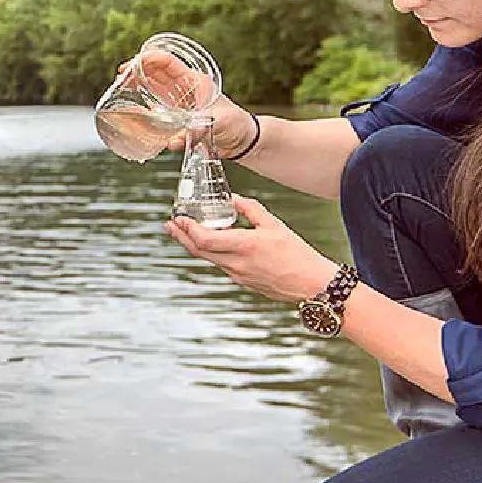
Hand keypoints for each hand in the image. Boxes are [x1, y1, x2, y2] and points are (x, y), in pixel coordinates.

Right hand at [115, 52, 256, 157]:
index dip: (147, 60)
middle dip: (137, 71)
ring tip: (120, 89)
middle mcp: (184, 88)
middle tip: (119, 78)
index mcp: (194, 81)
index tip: (130, 67)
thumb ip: (196, 130)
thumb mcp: (218, 123)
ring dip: (138, 85)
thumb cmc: (236, 125)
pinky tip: (133, 111)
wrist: (243, 140)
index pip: (166, 62)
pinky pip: (157, 108)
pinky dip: (144, 107)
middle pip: (155, 72)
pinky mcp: (178, 116)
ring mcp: (180, 102)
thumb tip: (173, 141)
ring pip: (153, 87)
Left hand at [164, 196, 337, 303]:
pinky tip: (212, 244)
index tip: (179, 218)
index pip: (204, 239)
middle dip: (181, 236)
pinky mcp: (242, 282)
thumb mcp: (274, 224)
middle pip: (199, 251)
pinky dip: (212, 253)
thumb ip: (250, 209)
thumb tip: (232, 198)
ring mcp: (238, 275)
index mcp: (245, 246)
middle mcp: (237, 263)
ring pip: (208, 259)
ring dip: (194, 245)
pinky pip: (222, 265)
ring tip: (184, 232)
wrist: (311, 284)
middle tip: (170, 224)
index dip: (187, 229)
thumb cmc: (297, 254)